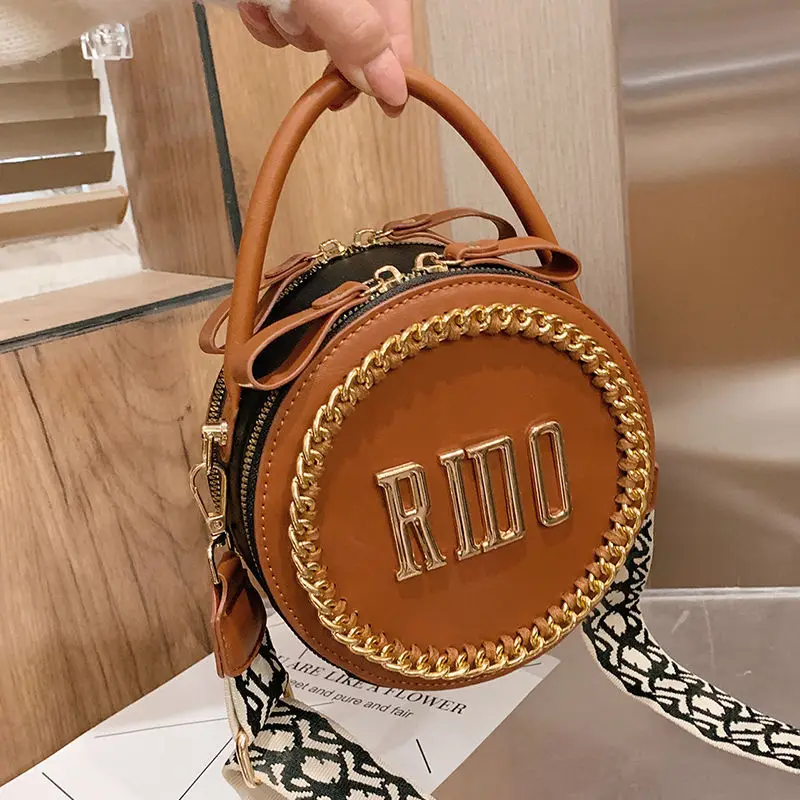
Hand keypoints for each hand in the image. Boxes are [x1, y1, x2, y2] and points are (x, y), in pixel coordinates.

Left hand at [237, 0, 411, 111]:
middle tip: (333, 82)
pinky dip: (264, 24)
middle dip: (335, 47)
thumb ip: (354, 31)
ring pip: (315, 30)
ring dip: (292, 30)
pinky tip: (252, 3)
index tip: (393, 103)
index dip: (397, 59)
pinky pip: (279, 24)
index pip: (395, 16)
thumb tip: (390, 84)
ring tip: (271, 4)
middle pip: (358, 30)